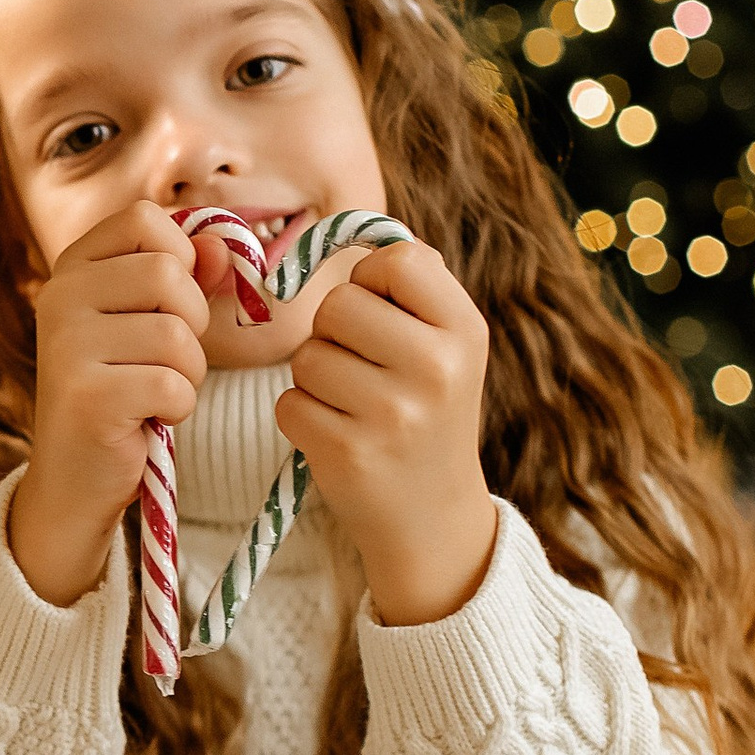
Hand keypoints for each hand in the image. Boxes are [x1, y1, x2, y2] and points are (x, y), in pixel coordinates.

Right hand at [9, 203, 209, 610]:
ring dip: (188, 372)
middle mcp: (58, 297)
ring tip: (157, 391)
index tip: (174, 300)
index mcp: (71, 268)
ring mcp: (66, 347)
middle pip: (168, 272)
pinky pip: (174, 383)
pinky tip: (149, 418)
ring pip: (177, 333)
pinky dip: (179, 407)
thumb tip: (224, 249)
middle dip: (192, 321)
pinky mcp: (87, 397)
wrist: (76, 478)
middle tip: (167, 358)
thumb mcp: (150, 321)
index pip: (144, 219)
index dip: (182, 255)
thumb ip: (188, 278)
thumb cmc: (123, 390)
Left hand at [277, 237, 495, 623]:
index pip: (399, 260)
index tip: (379, 310)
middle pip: (337, 304)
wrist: (432, 517)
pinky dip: (301, 416)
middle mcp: (436, 370)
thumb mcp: (448, 348)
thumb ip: (411, 290)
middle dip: (333, 332)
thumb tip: (354, 237)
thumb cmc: (425, 413)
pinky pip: (289, 402)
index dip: (371, 278)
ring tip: (354, 406)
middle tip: (362, 368)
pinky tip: (338, 435)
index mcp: (465, 332)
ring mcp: (392, 415)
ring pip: (307, 355)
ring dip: (316, 378)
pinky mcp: (347, 453)